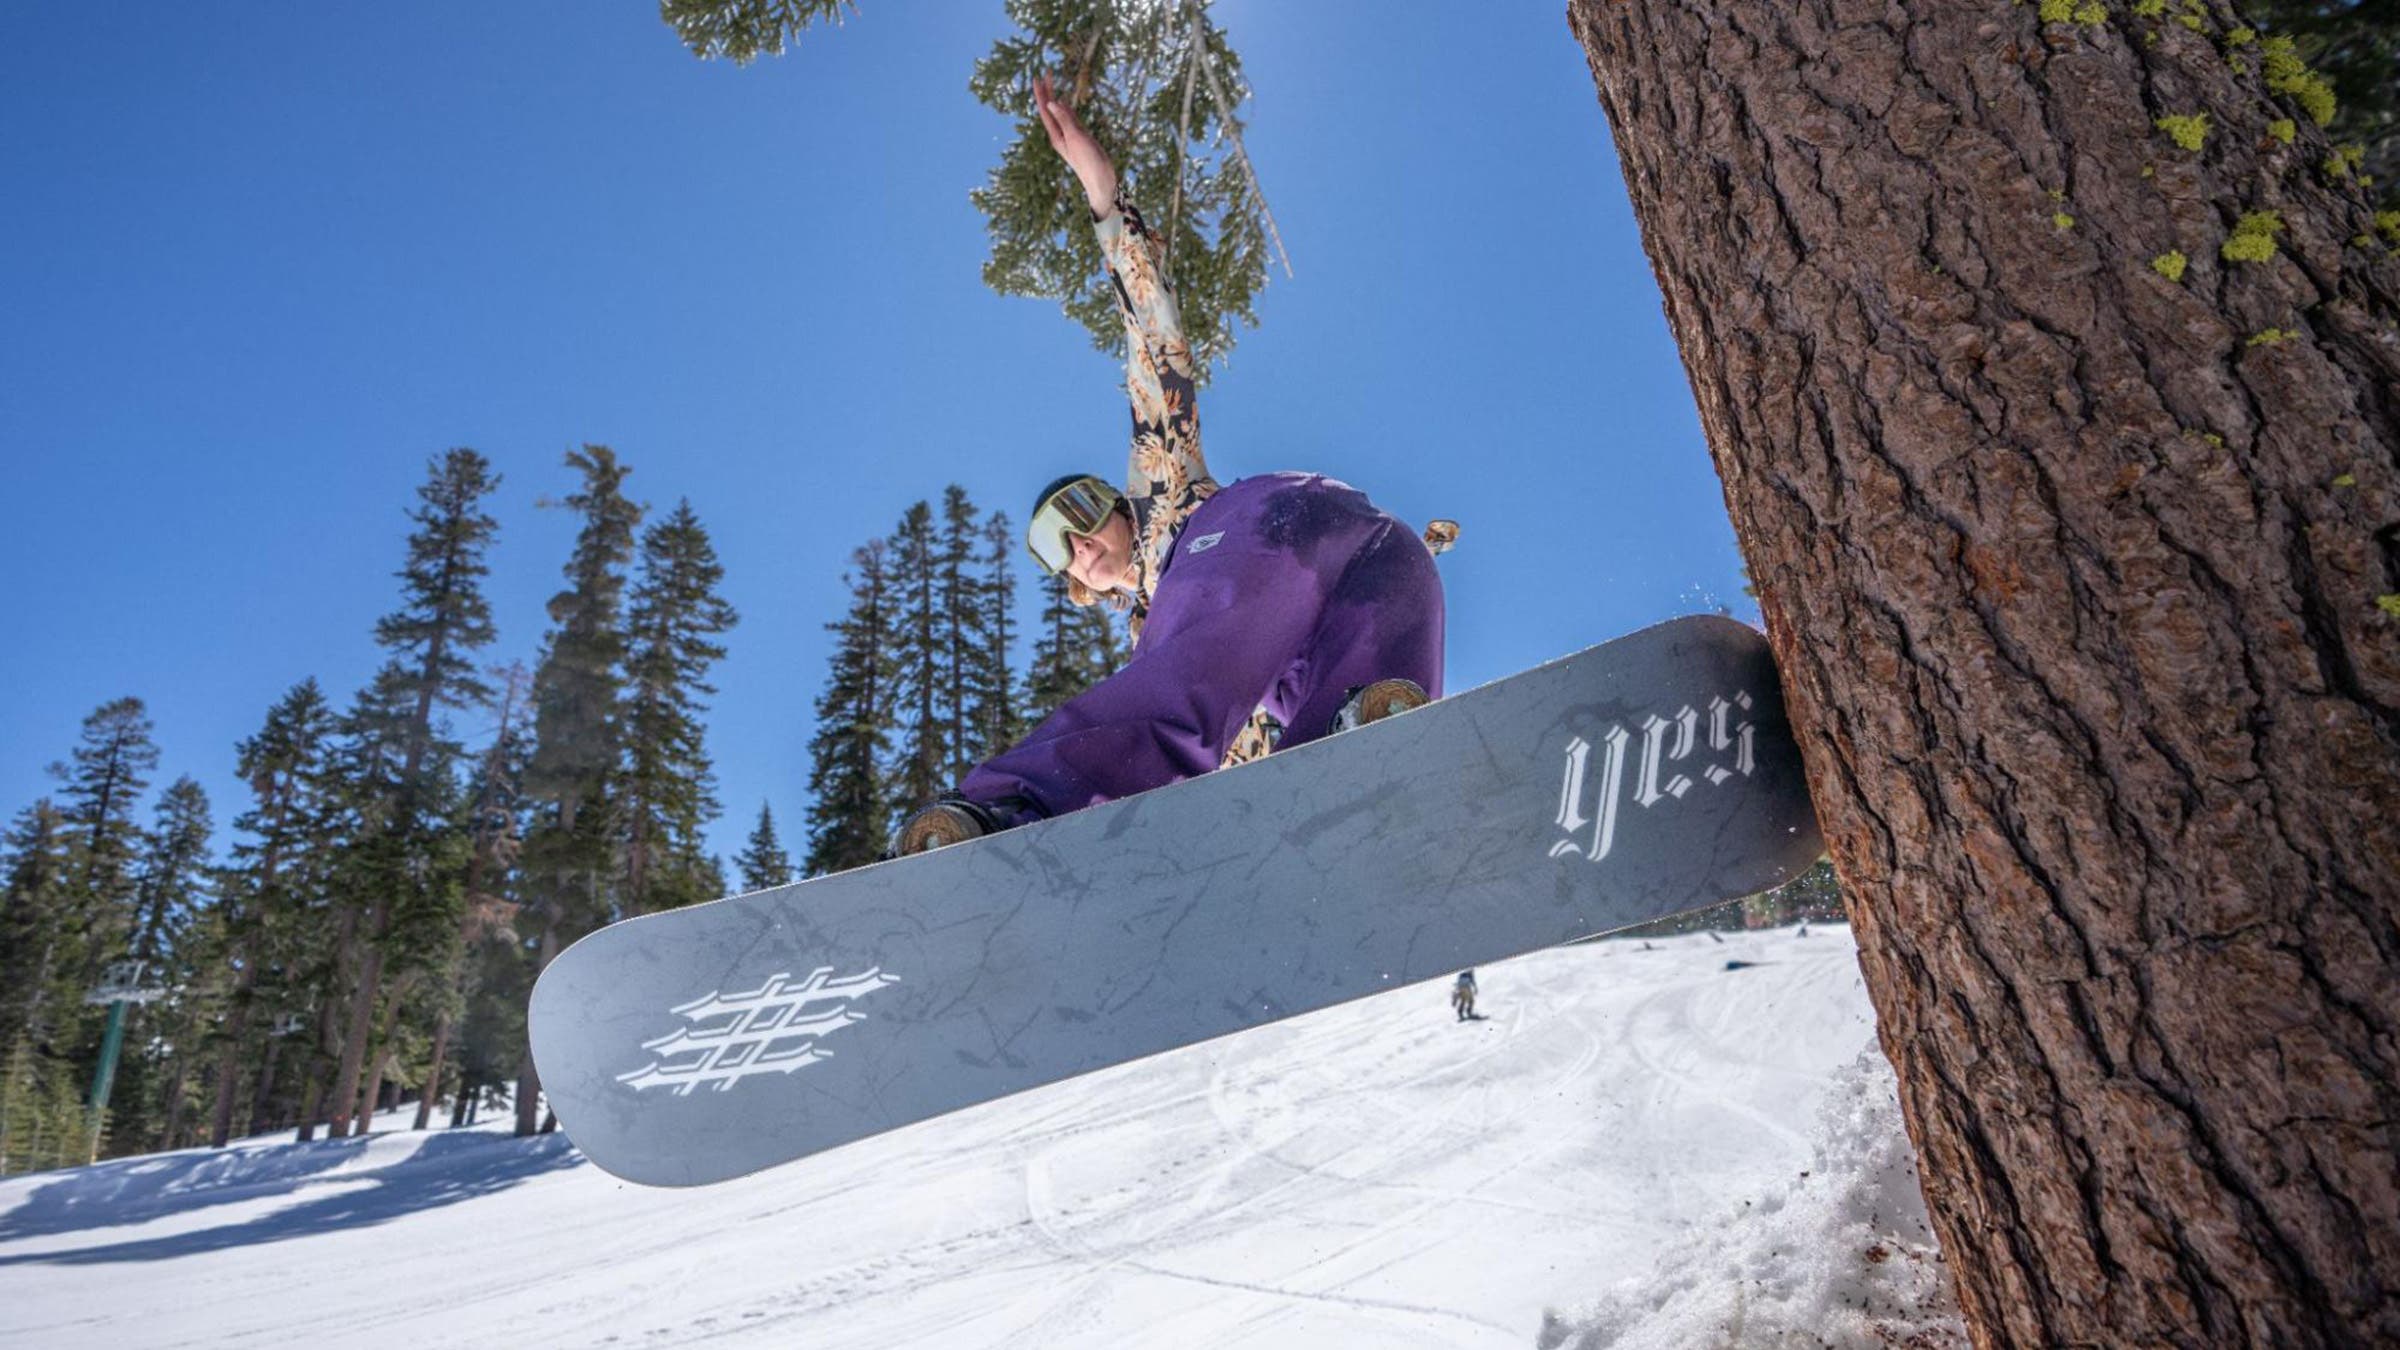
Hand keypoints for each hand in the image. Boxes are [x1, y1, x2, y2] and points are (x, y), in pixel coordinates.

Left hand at [1034, 70, 1116, 216]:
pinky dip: (1066, 108)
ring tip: (1052, 83)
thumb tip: (1052, 102)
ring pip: (1059, 112)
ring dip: (1055, 97)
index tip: (1037, 77)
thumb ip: (1065, 120)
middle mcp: (1060, 134)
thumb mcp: (1075, 138)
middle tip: (1046, 73)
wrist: (1101, 180)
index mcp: (1056, 135)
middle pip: (1050, 109)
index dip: (1041, 93)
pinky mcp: (1080, 137)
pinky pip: (1069, 118)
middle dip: (1047, 91)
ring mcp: (1070, 135)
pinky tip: (1065, 102)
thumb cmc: (1088, 161)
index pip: (1045, 110)